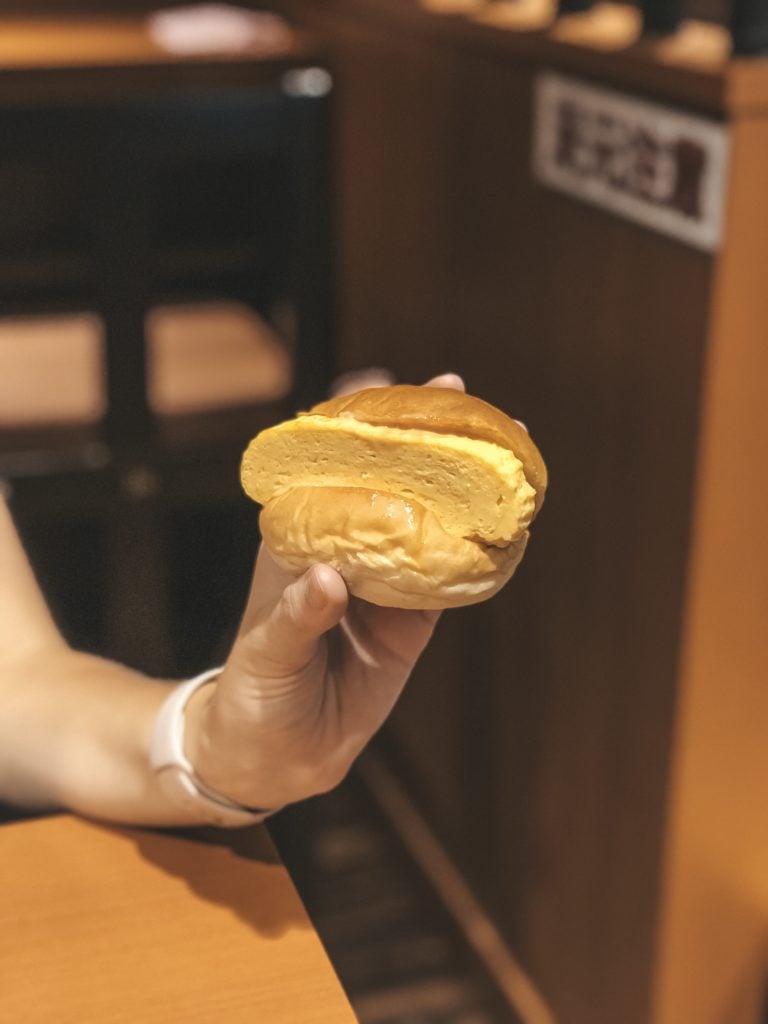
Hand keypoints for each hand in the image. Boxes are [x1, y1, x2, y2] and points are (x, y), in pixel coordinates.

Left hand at [184, 374, 463, 810]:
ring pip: (429, 522)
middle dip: (424, 439)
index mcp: (300, 539)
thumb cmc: (254, 691)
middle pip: (389, 482)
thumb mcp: (265, 654)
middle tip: (461, 398)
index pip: (326, 467)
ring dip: (463, 487)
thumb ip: (296, 618)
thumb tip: (330, 577)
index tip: (377, 385)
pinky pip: (450, 580)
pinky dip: (478, 554)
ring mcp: (385, 582)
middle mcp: (347, 549)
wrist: (278, 756)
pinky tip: (508, 526)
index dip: (352, 423)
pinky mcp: (414, 620)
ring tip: (501, 449)